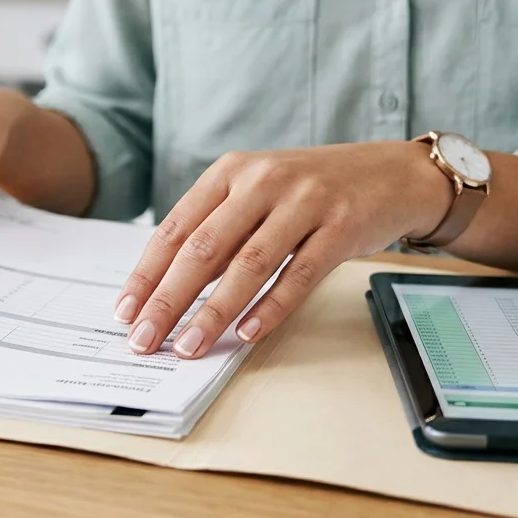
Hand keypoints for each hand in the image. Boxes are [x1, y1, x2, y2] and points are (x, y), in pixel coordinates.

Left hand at [115, 143, 453, 358]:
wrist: (392, 173)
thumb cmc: (312, 190)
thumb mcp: (256, 194)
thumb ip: (218, 233)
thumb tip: (170, 290)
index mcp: (230, 171)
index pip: (175, 229)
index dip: (147, 274)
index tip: (125, 312)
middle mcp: (262, 181)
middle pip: (203, 248)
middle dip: (168, 300)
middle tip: (145, 339)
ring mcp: (304, 201)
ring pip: (247, 265)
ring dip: (213, 312)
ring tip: (189, 346)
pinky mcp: (341, 226)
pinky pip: (298, 275)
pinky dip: (270, 308)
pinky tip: (246, 334)